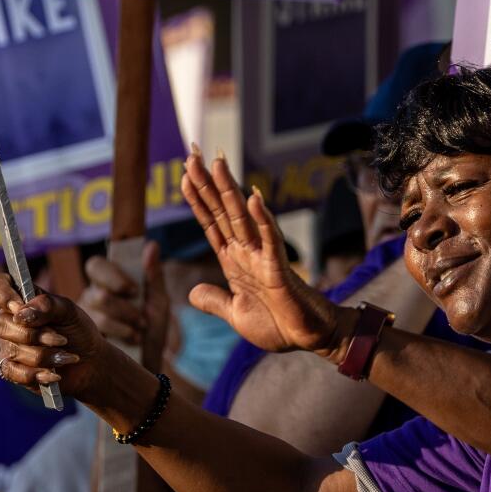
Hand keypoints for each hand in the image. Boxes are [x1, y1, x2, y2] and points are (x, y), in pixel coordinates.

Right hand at [0, 272, 107, 400]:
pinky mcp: (11, 370)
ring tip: (66, 356)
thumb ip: (47, 305)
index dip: (1, 293)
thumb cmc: (76, 330)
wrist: (89, 362)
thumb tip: (20, 313)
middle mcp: (9, 320)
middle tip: (62, 339)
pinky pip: (12, 372)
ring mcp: (8, 345)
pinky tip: (54, 374)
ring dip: (45, 355)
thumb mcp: (69, 311)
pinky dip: (37, 374)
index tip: (20, 307)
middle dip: (35, 335)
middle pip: (1, 324)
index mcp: (19, 298)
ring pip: (13, 351)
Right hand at [83, 244, 168, 373]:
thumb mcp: (159, 302)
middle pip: (96, 291)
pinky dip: (120, 334)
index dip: (114, 276)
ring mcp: (82, 317)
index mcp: (107, 282)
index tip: (134, 291)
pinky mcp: (81, 336)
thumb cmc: (152, 331)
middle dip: (124, 307)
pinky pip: (94, 329)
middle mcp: (90, 296)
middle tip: (142, 318)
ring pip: (97, 311)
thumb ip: (154, 275)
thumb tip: (151, 245)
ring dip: (125, 322)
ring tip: (140, 331)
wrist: (148, 364)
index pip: (96, 265)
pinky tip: (132, 340)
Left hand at [181, 148, 341, 356]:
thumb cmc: (276, 324)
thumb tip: (192, 292)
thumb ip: (214, 301)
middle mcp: (246, 252)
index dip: (197, 199)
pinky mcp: (279, 268)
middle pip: (222, 211)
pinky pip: (270, 240)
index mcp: (233, 260)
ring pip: (242, 217)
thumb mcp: (235, 315)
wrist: (307, 338)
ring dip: (229, 190)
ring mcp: (262, 256)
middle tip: (192, 154)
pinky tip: (254, 198)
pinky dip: (262, 219)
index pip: (211, 223)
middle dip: (207, 183)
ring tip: (217, 163)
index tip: (183, 174)